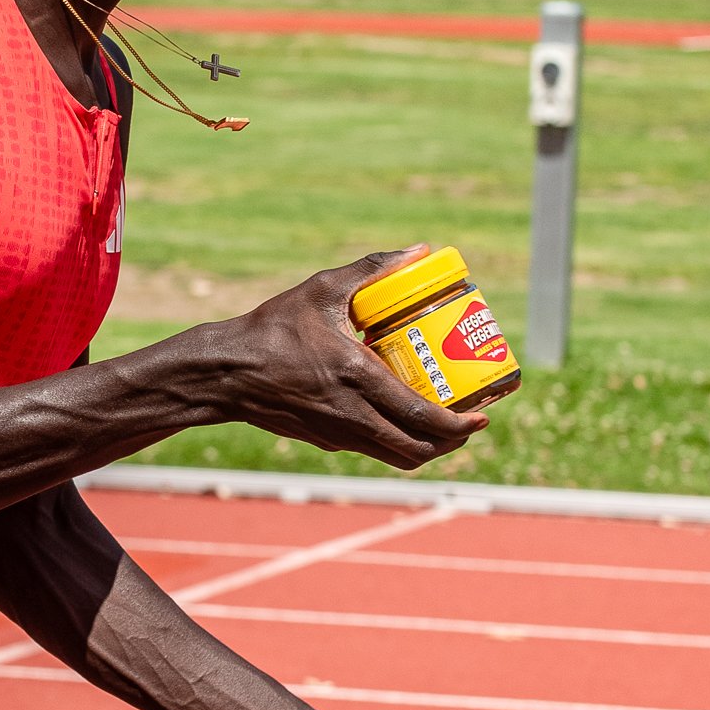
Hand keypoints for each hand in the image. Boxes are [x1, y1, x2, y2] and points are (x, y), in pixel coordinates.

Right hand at [209, 248, 490, 470]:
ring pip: (396, 458)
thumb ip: (372, 269)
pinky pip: (372, 449)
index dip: (459, 425)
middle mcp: (352, 416)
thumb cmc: (272, 329)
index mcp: (357, 379)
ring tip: (443, 425)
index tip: (483, 415)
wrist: (226, 372)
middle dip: (451, 443)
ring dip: (427, 448)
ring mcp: (338, 434)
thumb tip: (418, 251)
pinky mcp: (325, 440)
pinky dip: (396, 442)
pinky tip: (399, 416)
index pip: (421, 417)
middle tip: (469, 420)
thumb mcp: (322, 290)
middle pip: (417, 450)